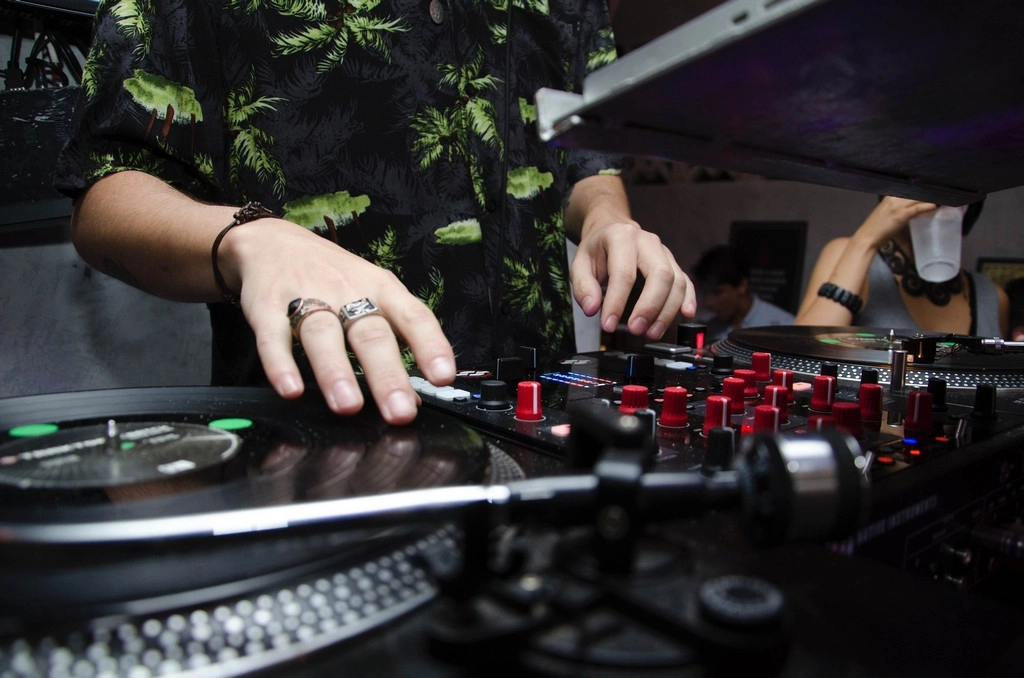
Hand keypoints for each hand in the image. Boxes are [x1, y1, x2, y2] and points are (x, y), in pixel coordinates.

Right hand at [226, 219, 455, 424]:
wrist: (271, 240)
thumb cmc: (332, 275)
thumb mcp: (371, 295)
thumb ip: (395, 342)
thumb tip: (416, 397)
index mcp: (381, 289)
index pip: (414, 317)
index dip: (431, 346)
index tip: (443, 377)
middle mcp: (348, 292)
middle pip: (371, 333)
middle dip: (387, 375)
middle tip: (400, 411)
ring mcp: (306, 297)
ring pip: (324, 335)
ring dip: (336, 371)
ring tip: (348, 405)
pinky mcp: (267, 306)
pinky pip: (274, 336)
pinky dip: (281, 363)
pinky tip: (291, 388)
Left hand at [570, 217, 696, 338]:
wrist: (612, 229)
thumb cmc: (597, 249)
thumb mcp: (579, 263)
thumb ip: (583, 286)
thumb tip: (592, 309)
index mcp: (622, 237)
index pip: (624, 273)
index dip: (617, 302)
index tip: (608, 324)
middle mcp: (648, 242)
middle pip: (660, 274)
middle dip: (650, 306)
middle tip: (636, 329)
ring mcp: (664, 252)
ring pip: (676, 281)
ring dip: (667, 311)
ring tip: (652, 332)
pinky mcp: (673, 264)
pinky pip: (687, 282)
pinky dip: (688, 299)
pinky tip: (686, 314)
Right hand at [853, 196, 938, 247]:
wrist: (867, 237)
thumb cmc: (877, 228)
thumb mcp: (889, 213)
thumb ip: (902, 208)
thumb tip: (919, 207)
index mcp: (891, 195)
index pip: (911, 188)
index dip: (924, 188)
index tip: (935, 188)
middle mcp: (894, 198)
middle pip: (917, 191)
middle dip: (930, 192)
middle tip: (944, 192)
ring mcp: (897, 206)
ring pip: (919, 198)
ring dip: (932, 198)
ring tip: (944, 199)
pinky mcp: (900, 215)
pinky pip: (917, 208)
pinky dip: (927, 207)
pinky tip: (935, 206)